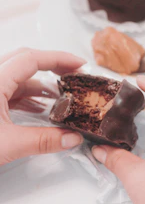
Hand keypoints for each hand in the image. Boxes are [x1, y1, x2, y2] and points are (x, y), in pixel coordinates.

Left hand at [0, 48, 84, 164]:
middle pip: (25, 61)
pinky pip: (10, 90)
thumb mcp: (7, 145)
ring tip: (61, 96)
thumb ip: (43, 141)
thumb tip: (73, 139)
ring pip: (18, 76)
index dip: (59, 58)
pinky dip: (28, 96)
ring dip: (40, 84)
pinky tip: (40, 108)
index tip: (79, 65)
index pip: (31, 58)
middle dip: (52, 67)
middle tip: (73, 76)